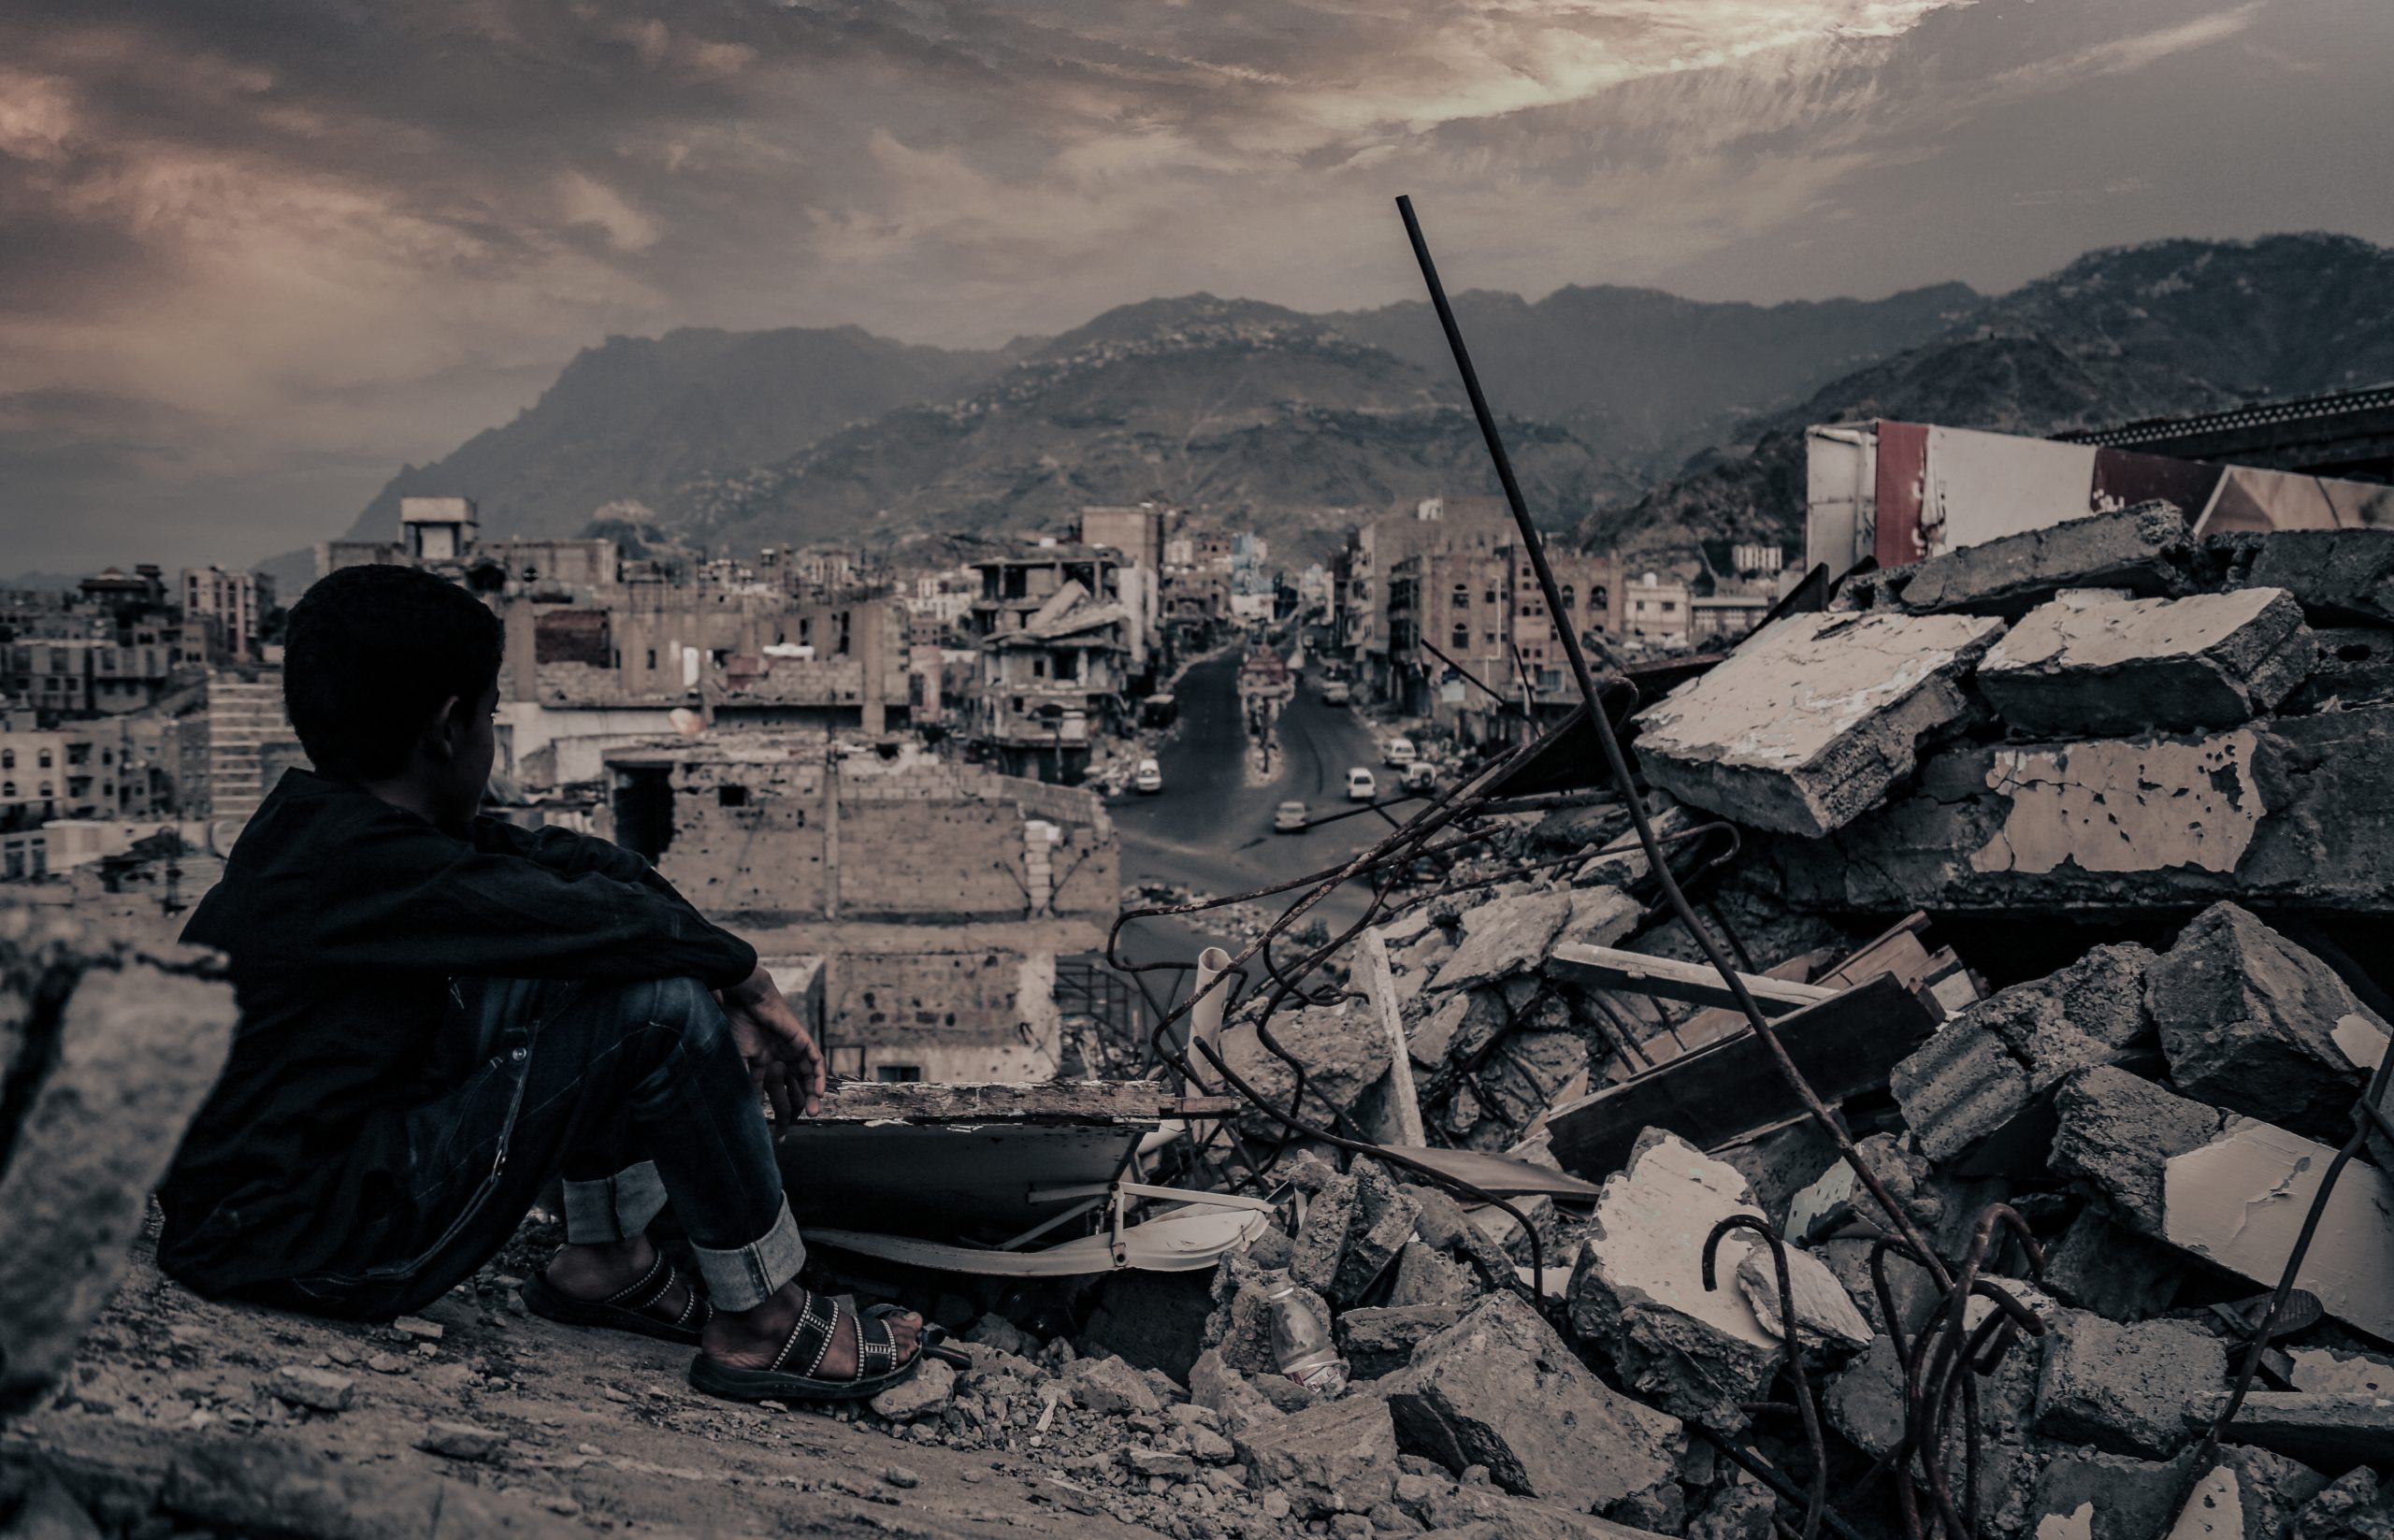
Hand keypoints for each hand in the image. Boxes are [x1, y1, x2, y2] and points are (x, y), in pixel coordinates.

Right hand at [718, 965, 824, 1122]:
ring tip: (813, 1113)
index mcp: (764, 1065)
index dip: (776, 1112)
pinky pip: (815, 1062)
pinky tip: (818, 1092)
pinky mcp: (802, 1041)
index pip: (774, 1093)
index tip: (777, 1132)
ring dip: (811, 1096)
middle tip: (796, 1126)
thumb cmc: (738, 1025)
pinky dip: (818, 1077)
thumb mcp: (741, 1059)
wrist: (746, 1000)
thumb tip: (749, 1107)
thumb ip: (747, 1082)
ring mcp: (792, 1051)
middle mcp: (781, 1060)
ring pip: (807, 1078)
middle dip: (797, 1108)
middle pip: (794, 1089)